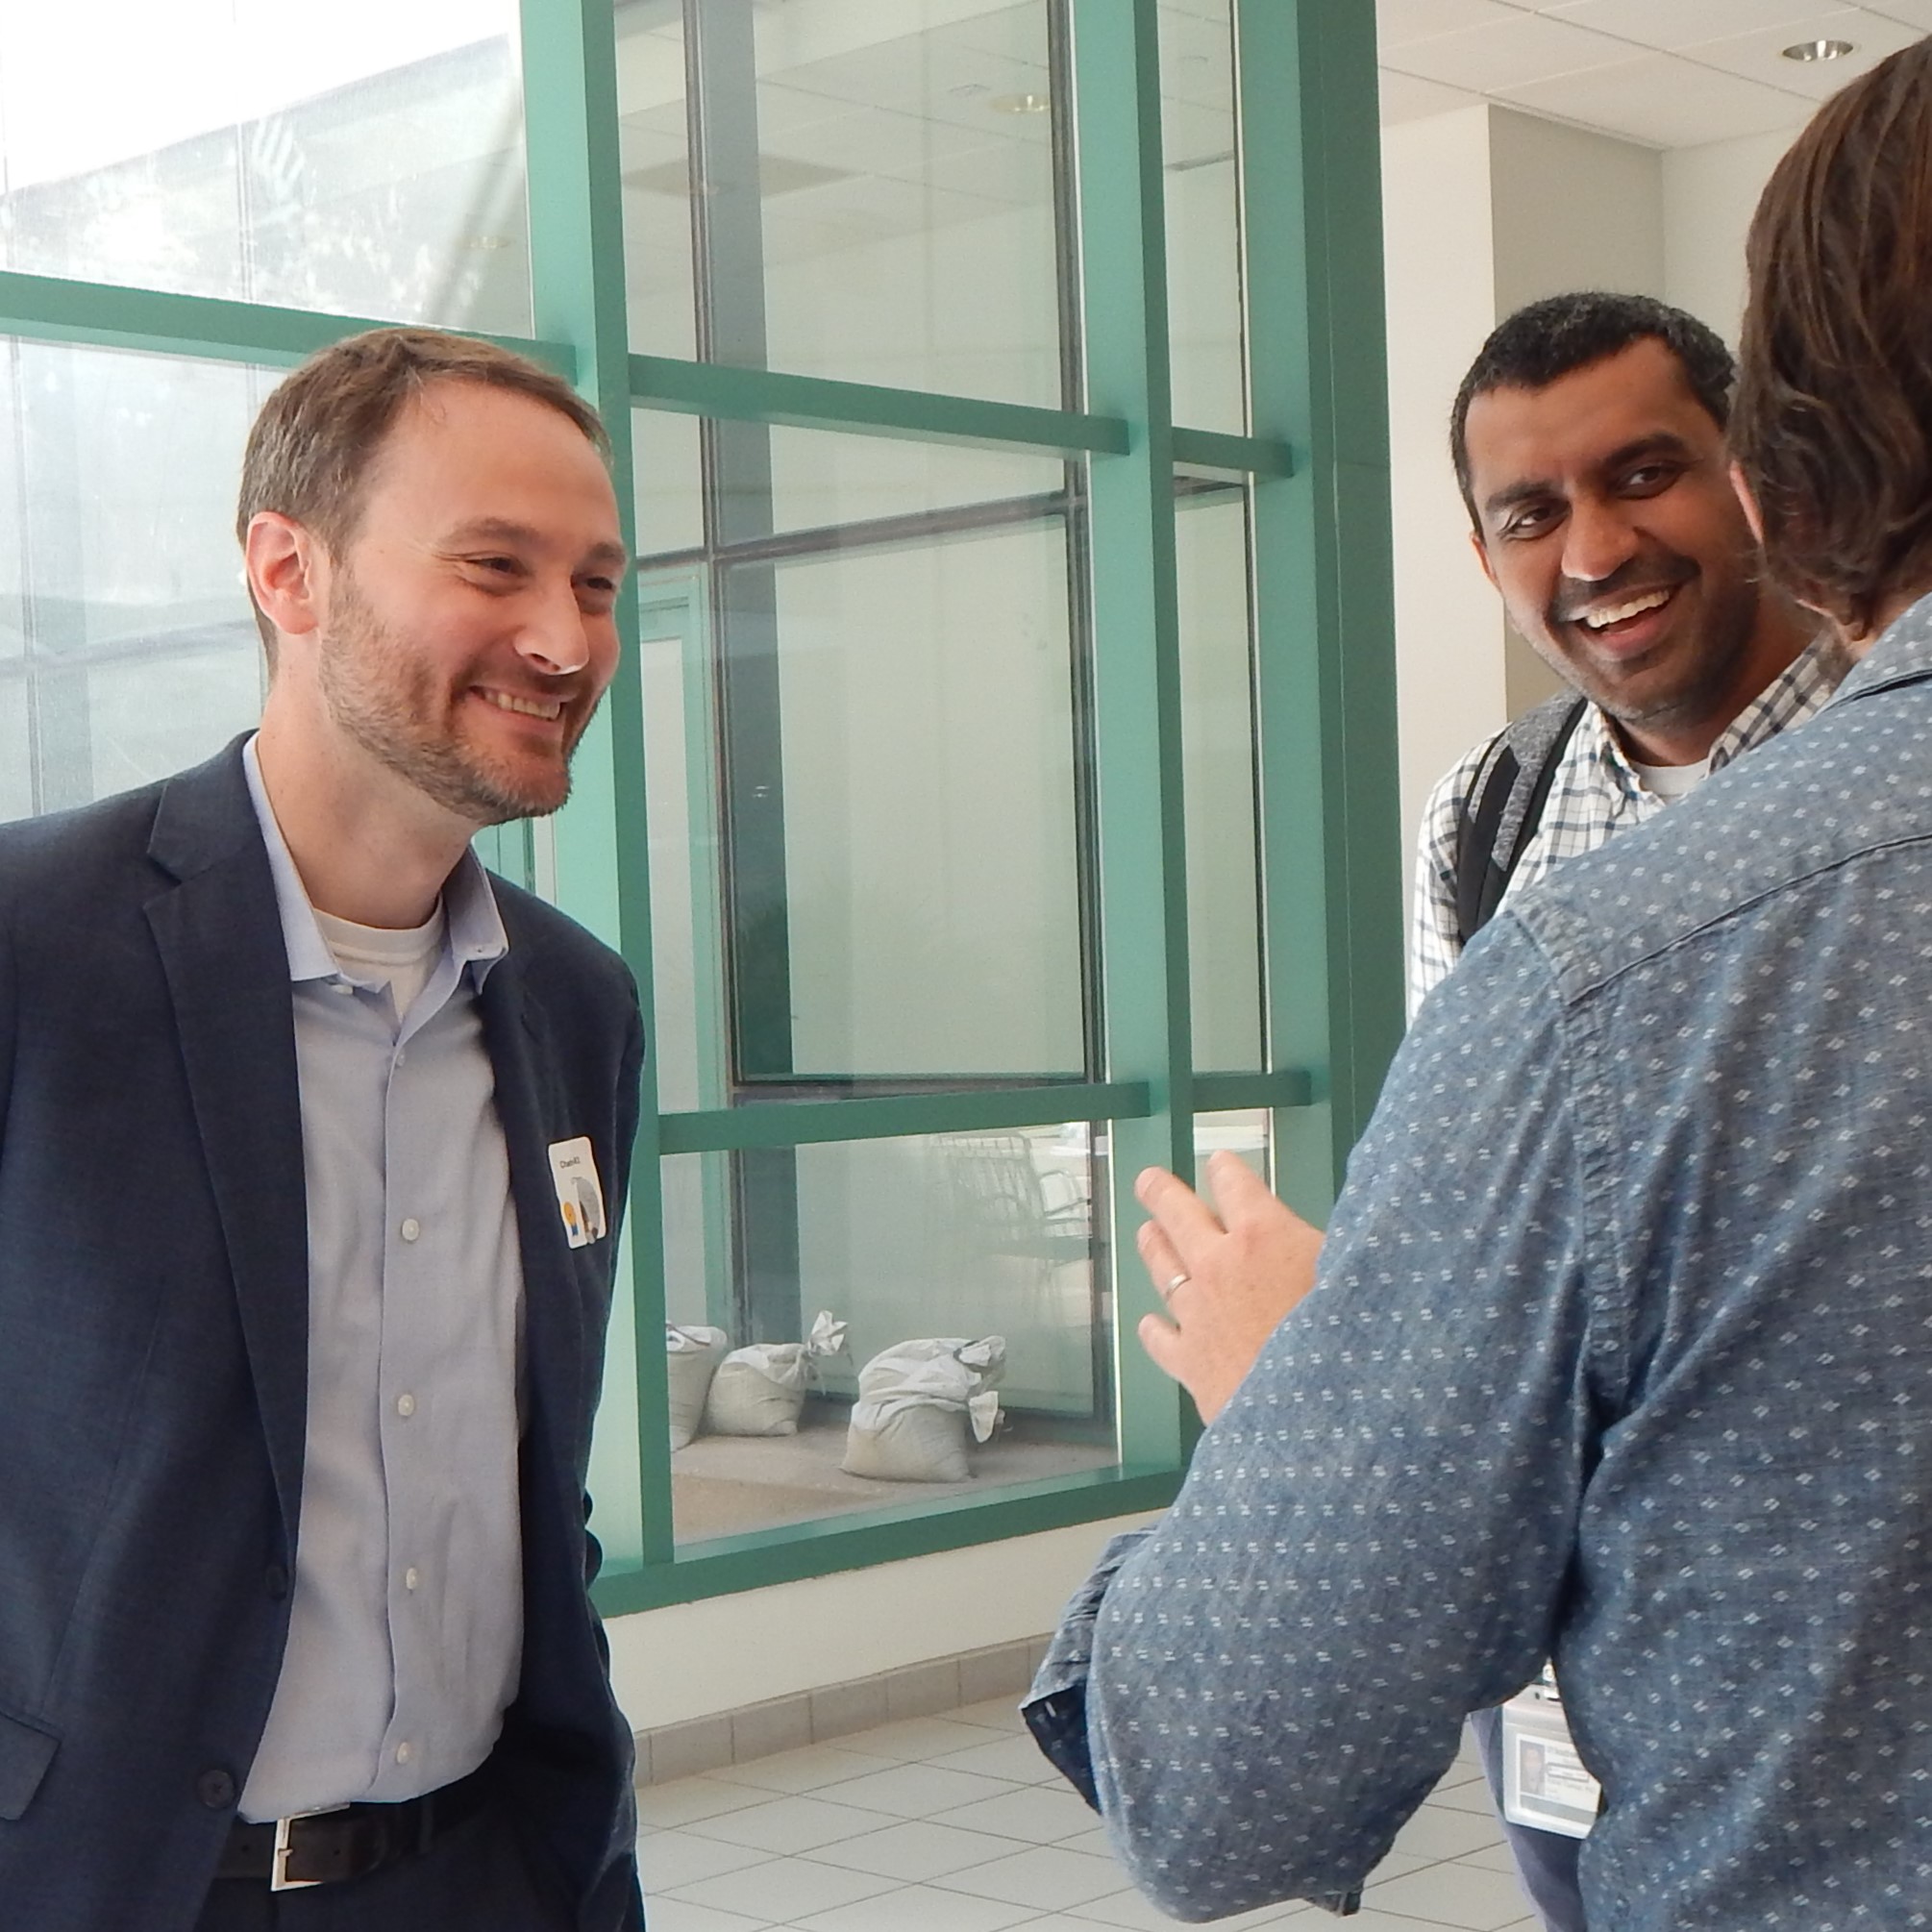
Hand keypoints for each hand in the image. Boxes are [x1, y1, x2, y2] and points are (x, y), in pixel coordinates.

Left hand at [1134, 1151, 1324, 1423]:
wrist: (1313, 1421)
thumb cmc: (1345, 1345)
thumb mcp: (1352, 1275)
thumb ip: (1335, 1247)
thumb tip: (1342, 1230)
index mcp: (1264, 1236)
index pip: (1236, 1185)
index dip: (1227, 1170)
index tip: (1220, 1163)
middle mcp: (1220, 1266)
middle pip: (1179, 1215)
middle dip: (1162, 1192)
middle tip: (1148, 1180)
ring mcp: (1198, 1313)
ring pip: (1163, 1269)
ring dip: (1154, 1247)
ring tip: (1146, 1232)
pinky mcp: (1189, 1360)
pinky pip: (1162, 1338)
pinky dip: (1155, 1329)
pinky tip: (1150, 1325)